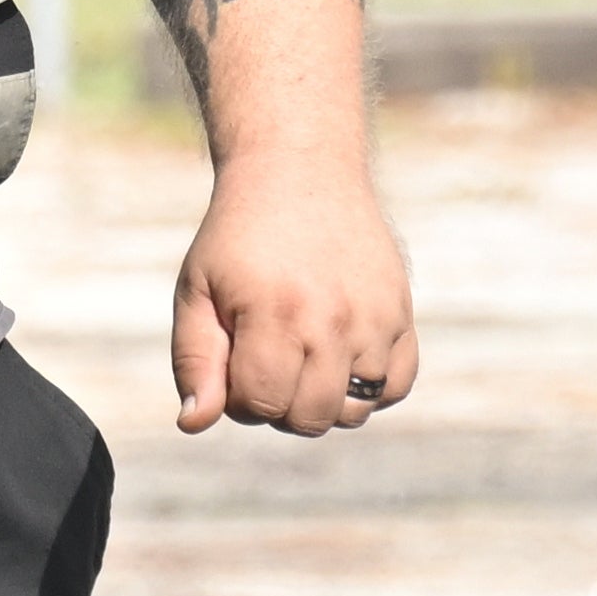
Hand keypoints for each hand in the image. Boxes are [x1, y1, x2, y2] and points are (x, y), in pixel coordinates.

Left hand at [171, 150, 417, 435]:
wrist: (299, 171)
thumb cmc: (238, 237)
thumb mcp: (198, 288)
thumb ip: (194, 360)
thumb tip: (194, 424)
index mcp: (275, 313)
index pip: (261, 405)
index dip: (238, 397)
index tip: (232, 358)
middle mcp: (334, 320)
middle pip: (309, 418)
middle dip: (277, 405)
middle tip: (263, 357)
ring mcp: (376, 319)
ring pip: (354, 411)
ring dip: (321, 399)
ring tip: (298, 353)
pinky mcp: (402, 314)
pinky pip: (395, 387)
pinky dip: (367, 389)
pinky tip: (337, 356)